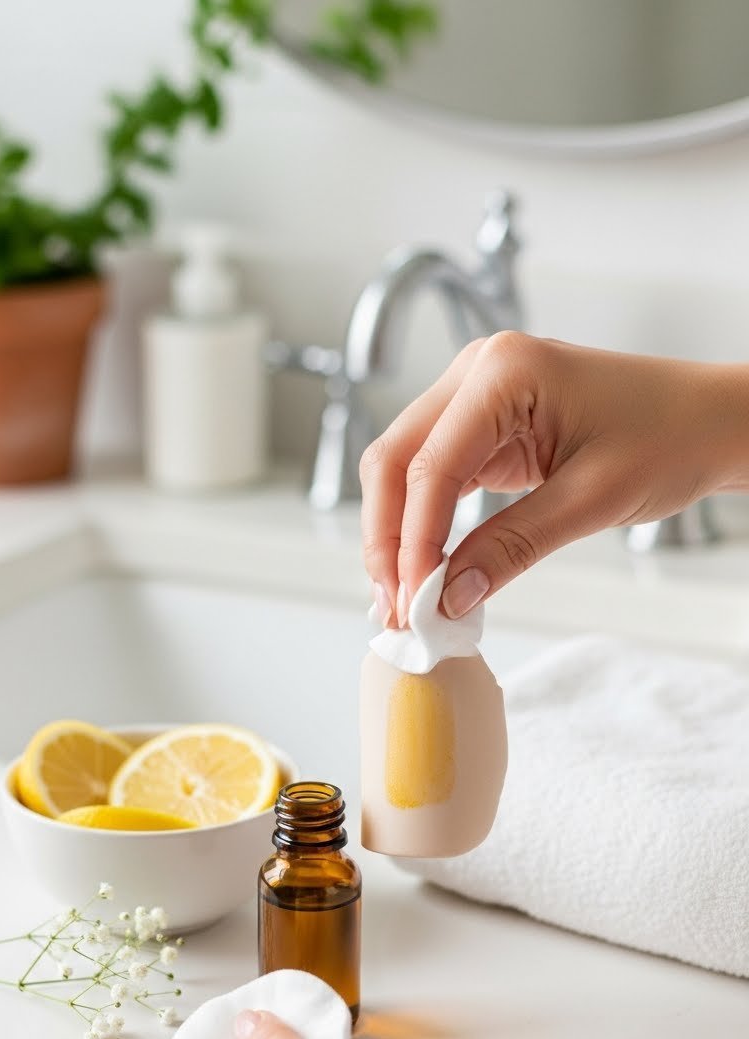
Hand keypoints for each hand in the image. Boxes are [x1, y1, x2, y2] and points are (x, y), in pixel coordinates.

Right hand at [360, 332, 748, 623]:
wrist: (708, 422)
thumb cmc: (669, 438)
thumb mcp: (591, 501)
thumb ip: (511, 547)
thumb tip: (448, 596)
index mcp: (503, 371)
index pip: (429, 467)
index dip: (413, 542)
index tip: (415, 603)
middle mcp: (476, 372)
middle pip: (394, 461)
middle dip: (388, 540)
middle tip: (397, 609)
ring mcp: (474, 395)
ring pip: (402, 469)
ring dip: (397, 536)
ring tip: (405, 600)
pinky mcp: (482, 424)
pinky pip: (433, 475)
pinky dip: (423, 524)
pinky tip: (424, 570)